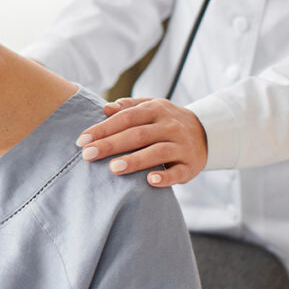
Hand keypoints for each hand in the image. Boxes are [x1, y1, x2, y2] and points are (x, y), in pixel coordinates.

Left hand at [75, 98, 206, 186]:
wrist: (205, 132)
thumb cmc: (165, 122)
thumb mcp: (150, 107)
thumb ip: (128, 107)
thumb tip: (105, 109)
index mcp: (156, 110)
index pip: (126, 118)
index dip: (103, 129)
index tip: (82, 140)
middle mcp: (170, 126)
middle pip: (138, 135)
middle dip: (111, 144)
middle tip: (88, 155)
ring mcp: (182, 146)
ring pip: (158, 152)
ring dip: (136, 160)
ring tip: (114, 168)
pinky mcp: (191, 165)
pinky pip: (179, 172)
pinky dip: (166, 177)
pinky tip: (150, 181)